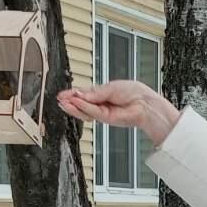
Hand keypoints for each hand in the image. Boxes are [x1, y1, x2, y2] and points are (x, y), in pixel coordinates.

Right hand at [56, 81, 180, 147]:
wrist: (145, 103)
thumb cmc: (134, 92)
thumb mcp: (110, 87)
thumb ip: (94, 93)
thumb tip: (80, 94)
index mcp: (101, 95)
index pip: (83, 95)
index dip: (72, 94)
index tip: (62, 94)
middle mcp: (101, 105)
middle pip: (81, 104)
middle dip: (70, 101)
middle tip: (60, 98)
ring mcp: (102, 113)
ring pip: (84, 110)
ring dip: (73, 106)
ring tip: (64, 101)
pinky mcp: (106, 119)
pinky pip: (92, 112)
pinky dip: (84, 107)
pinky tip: (76, 102)